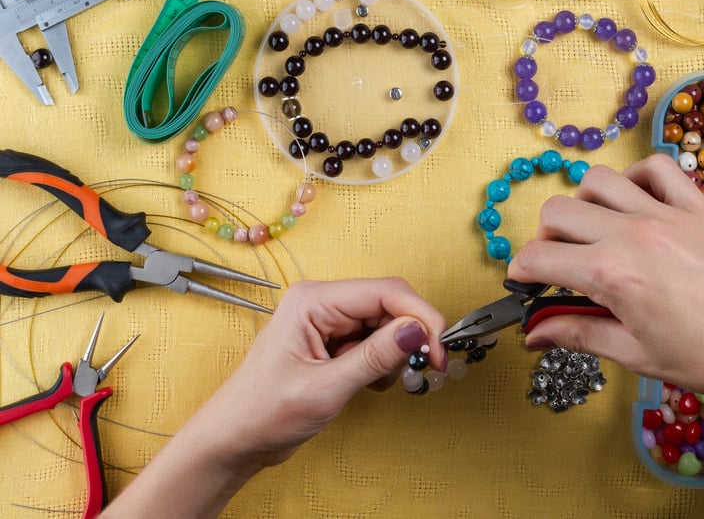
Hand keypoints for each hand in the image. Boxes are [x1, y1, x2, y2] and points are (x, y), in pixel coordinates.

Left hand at [206, 278, 447, 465]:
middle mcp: (322, 303)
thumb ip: (375, 357)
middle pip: (389, 305)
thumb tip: (417, 331)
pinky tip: (368, 384)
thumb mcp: (326, 388)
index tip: (440, 346)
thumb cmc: (262, 412)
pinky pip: (374, 341)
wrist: (234, 440)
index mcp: (313, 301)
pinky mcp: (332, 342)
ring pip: (385, 324)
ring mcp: (327, 322)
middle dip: (412, 336)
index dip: (419, 316)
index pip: (385, 292)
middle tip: (429, 367)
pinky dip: (383, 363)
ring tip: (380, 383)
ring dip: (395, 354)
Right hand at [508, 154, 703, 413]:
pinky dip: (636, 178)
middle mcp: (635, 233)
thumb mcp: (635, 355)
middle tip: (558, 268)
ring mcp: (669, 215)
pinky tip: (635, 204)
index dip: (521, 272)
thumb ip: (578, 334)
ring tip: (594, 234)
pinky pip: (657, 168)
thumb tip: (534, 334)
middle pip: (557, 212)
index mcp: (613, 274)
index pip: (539, 258)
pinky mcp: (700, 209)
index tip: (524, 284)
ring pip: (598, 180)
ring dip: (583, 205)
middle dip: (545, 239)